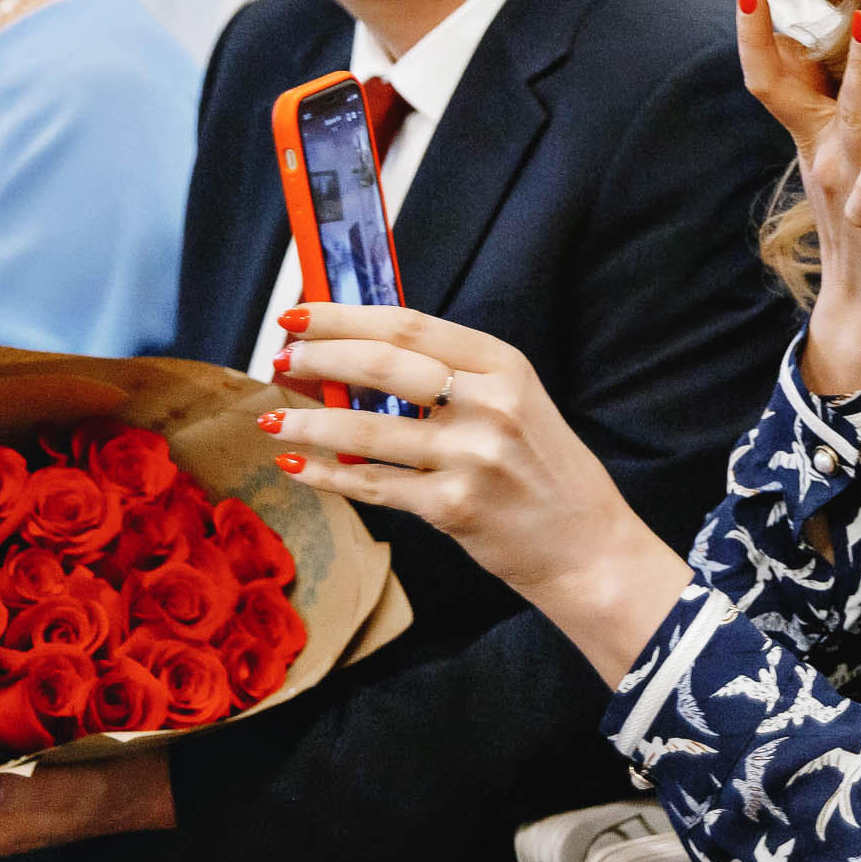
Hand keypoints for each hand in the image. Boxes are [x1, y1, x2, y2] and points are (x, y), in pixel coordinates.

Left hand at [269, 305, 693, 683]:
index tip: (298, 314)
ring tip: (271, 419)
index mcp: (504, 365)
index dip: (345, 316)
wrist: (589, 547)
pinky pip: (372, 485)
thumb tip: (356, 357)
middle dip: (319, 360)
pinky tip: (298, 467)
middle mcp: (490, 404)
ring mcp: (471, 457)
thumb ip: (450, 378)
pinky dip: (327, 476)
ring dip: (307, 422)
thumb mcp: (514, 402)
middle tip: (281, 363)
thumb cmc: (543, 470)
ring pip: (365, 429)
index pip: (410, 324)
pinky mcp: (453, 508)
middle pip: (383, 365)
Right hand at [736, 0, 860, 394]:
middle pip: (828, 79)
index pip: (778, 74)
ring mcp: (854, 185)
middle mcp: (830, 151)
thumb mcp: (836, 151)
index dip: (756, 34)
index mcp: (819, 133)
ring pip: (857, 118)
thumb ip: (824, 100)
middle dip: (858, 19)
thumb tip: (808, 45)